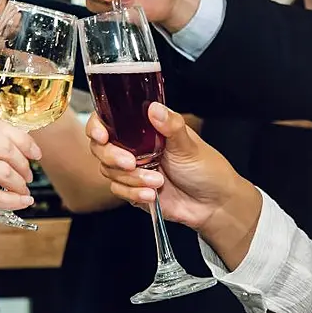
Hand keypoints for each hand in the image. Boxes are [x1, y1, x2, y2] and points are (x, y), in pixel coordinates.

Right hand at [0, 107, 40, 233]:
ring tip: (22, 190)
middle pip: (4, 143)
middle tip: (29, 173)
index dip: (22, 138)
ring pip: (4, 169)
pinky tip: (20, 203)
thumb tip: (11, 143)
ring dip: (20, 183)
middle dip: (24, 161)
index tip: (33, 150)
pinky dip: (14, 201)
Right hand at [87, 102, 250, 230]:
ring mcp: (132, 169)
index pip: (109, 120)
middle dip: (112, 156)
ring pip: (109, 171)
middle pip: (101, 147)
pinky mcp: (133, 190)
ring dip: (131, 178)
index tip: (102, 135)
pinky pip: (119, 191)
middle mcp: (134, 147)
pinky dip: (133, 193)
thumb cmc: (206, 168)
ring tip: (158, 182)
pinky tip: (152, 194)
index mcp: (144, 129)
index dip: (97, 126)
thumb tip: (154, 108)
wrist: (213, 204)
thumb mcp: (189, 144)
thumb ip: (170, 126)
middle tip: (130, 163)